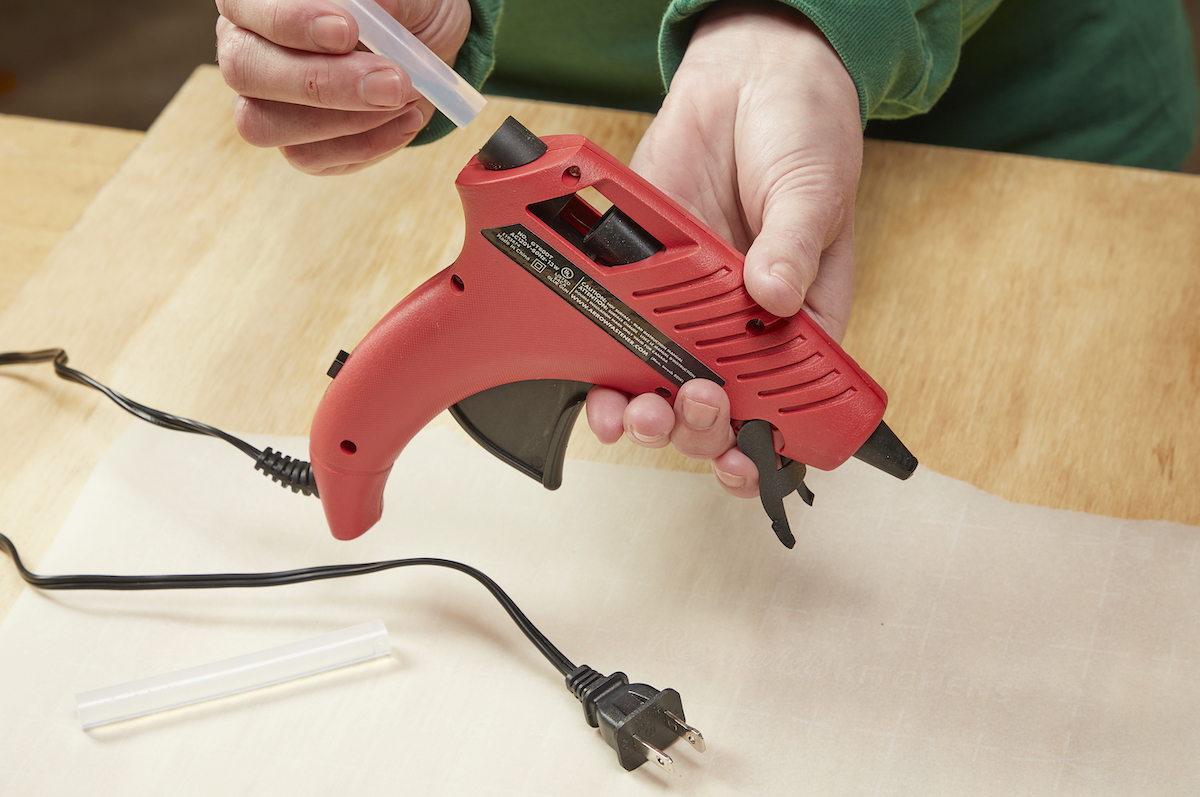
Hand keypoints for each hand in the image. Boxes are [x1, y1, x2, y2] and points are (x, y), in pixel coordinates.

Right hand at [214, 0, 470, 174]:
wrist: (422, 53)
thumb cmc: (402, 12)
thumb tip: (382, 5)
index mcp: (256, 0)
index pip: (245, 5)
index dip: (289, 20)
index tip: (347, 31)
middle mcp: (247, 48)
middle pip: (245, 70)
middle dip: (322, 81)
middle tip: (392, 83)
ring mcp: (264, 103)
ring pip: (265, 124)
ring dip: (344, 119)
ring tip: (405, 98)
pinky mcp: (295, 145)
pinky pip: (310, 157)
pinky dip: (366, 143)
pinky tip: (407, 118)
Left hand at [586, 0, 863, 497]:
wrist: (747, 80)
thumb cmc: (804, 135)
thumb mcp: (814, 188)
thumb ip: (795, 244)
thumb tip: (775, 296)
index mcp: (801, 318)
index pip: (788, 401)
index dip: (765, 442)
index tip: (744, 459)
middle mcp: (742, 325)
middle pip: (720, 407)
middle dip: (699, 426)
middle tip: (689, 405)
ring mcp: (689, 308)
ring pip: (665, 388)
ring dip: (649, 416)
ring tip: (636, 412)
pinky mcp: (643, 283)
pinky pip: (621, 342)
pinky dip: (606, 376)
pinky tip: (598, 390)